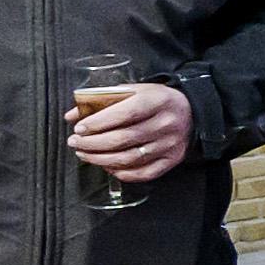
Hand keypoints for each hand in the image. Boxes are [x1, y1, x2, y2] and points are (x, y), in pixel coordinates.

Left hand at [65, 80, 195, 187]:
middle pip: (123, 138)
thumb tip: (72, 115)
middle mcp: (166, 124)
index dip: (99, 122)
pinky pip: (143, 173)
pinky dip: (121, 173)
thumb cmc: (157, 101)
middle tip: (75, 143)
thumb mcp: (135, 91)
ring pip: (129, 158)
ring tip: (84, 154)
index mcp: (157, 100)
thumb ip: (104, 100)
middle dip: (93, 143)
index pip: (125, 113)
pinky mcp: (171, 160)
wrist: (192, 113)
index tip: (79, 128)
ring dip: (101, 159)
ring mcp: (169, 144)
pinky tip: (107, 166)